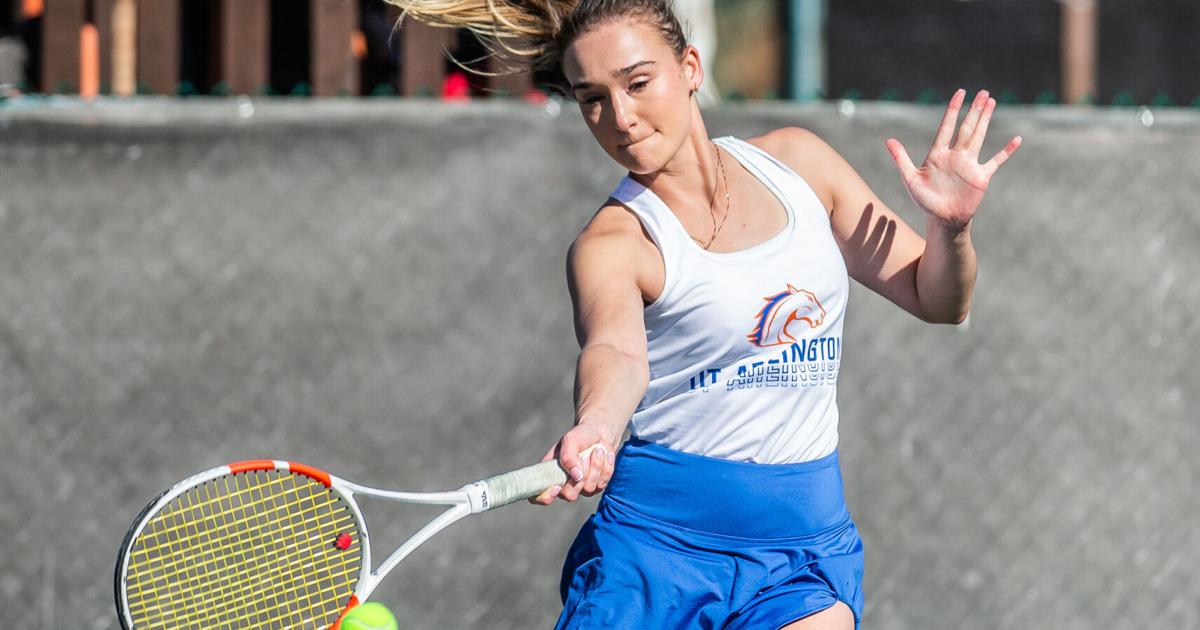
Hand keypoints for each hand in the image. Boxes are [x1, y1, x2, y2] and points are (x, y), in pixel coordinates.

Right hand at [528, 423, 617, 505]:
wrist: (599, 434)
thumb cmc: (580, 436)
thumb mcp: (570, 440)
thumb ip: (568, 457)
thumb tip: (576, 476)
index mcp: (550, 473)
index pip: (539, 496)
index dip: (545, 496)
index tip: (557, 487)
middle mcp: (564, 484)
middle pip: (569, 495)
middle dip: (579, 475)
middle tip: (584, 455)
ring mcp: (582, 488)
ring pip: (588, 488)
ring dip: (595, 466)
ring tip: (596, 450)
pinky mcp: (597, 486)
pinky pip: (602, 483)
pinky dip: (605, 466)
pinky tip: (603, 455)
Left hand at [885, 89, 1021, 230]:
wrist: (942, 220)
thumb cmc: (925, 201)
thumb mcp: (910, 179)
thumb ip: (901, 159)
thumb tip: (888, 140)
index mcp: (938, 154)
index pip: (946, 126)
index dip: (953, 109)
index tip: (960, 93)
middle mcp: (955, 155)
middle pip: (966, 127)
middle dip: (974, 110)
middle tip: (983, 92)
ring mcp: (969, 164)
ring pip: (979, 136)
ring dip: (986, 120)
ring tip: (992, 102)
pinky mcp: (981, 176)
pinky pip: (996, 161)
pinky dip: (1006, 151)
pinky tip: (1016, 140)